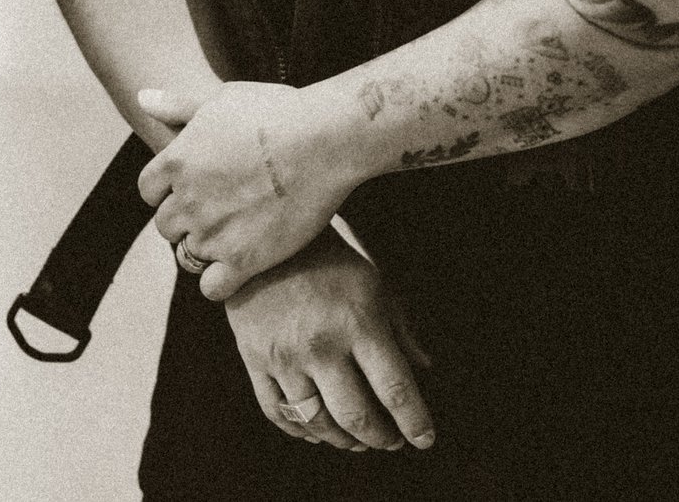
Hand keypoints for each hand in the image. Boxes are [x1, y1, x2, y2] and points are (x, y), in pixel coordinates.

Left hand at [139, 79, 358, 299]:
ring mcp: (213, 233)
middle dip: (186, 221)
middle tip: (219, 212)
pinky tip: (240, 268)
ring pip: (187, 256)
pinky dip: (221, 283)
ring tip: (234, 237)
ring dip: (205, 250)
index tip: (193, 189)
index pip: (149, 190)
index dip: (169, 192)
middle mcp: (188, 200)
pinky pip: (212, 288)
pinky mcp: (243, 260)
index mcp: (177, 161)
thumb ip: (178, 106)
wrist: (325, 139)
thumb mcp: (222, 99)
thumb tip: (143, 98)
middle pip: (166, 225)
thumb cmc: (278, 113)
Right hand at [224, 230, 435, 453]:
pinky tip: (316, 431)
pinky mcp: (254, 358)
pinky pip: (277, 412)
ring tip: (356, 441)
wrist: (263, 237)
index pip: (395, 390)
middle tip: (391, 441)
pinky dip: (300, 431)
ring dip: (342, 440)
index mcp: (358, 323)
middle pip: (357, 416)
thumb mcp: (373, 284)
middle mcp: (321, 344)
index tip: (424, 439)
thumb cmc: (328, 260)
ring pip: (317, 422)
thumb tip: (424, 369)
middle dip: (380, 438)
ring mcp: (284, 355)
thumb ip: (399, 329)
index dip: (414, 422)